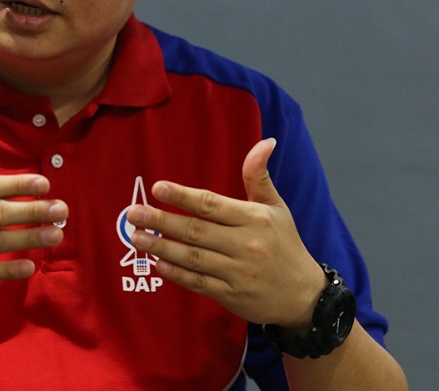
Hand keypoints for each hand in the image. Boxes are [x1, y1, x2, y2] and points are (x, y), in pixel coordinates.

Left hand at [126, 139, 324, 326]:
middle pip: (196, 231)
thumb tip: (264, 141)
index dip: (183, 197)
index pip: (211, 205)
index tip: (157, 188)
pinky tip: (157, 263)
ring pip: (193, 257)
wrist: (305, 296)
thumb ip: (259, 176)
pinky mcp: (231, 296)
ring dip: (161, 247)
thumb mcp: (277, 208)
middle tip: (132, 213)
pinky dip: (177, 274)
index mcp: (254, 219)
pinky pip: (198, 283)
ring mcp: (237, 273)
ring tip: (135, 237)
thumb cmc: (286, 245)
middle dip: (161, 221)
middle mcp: (245, 245)